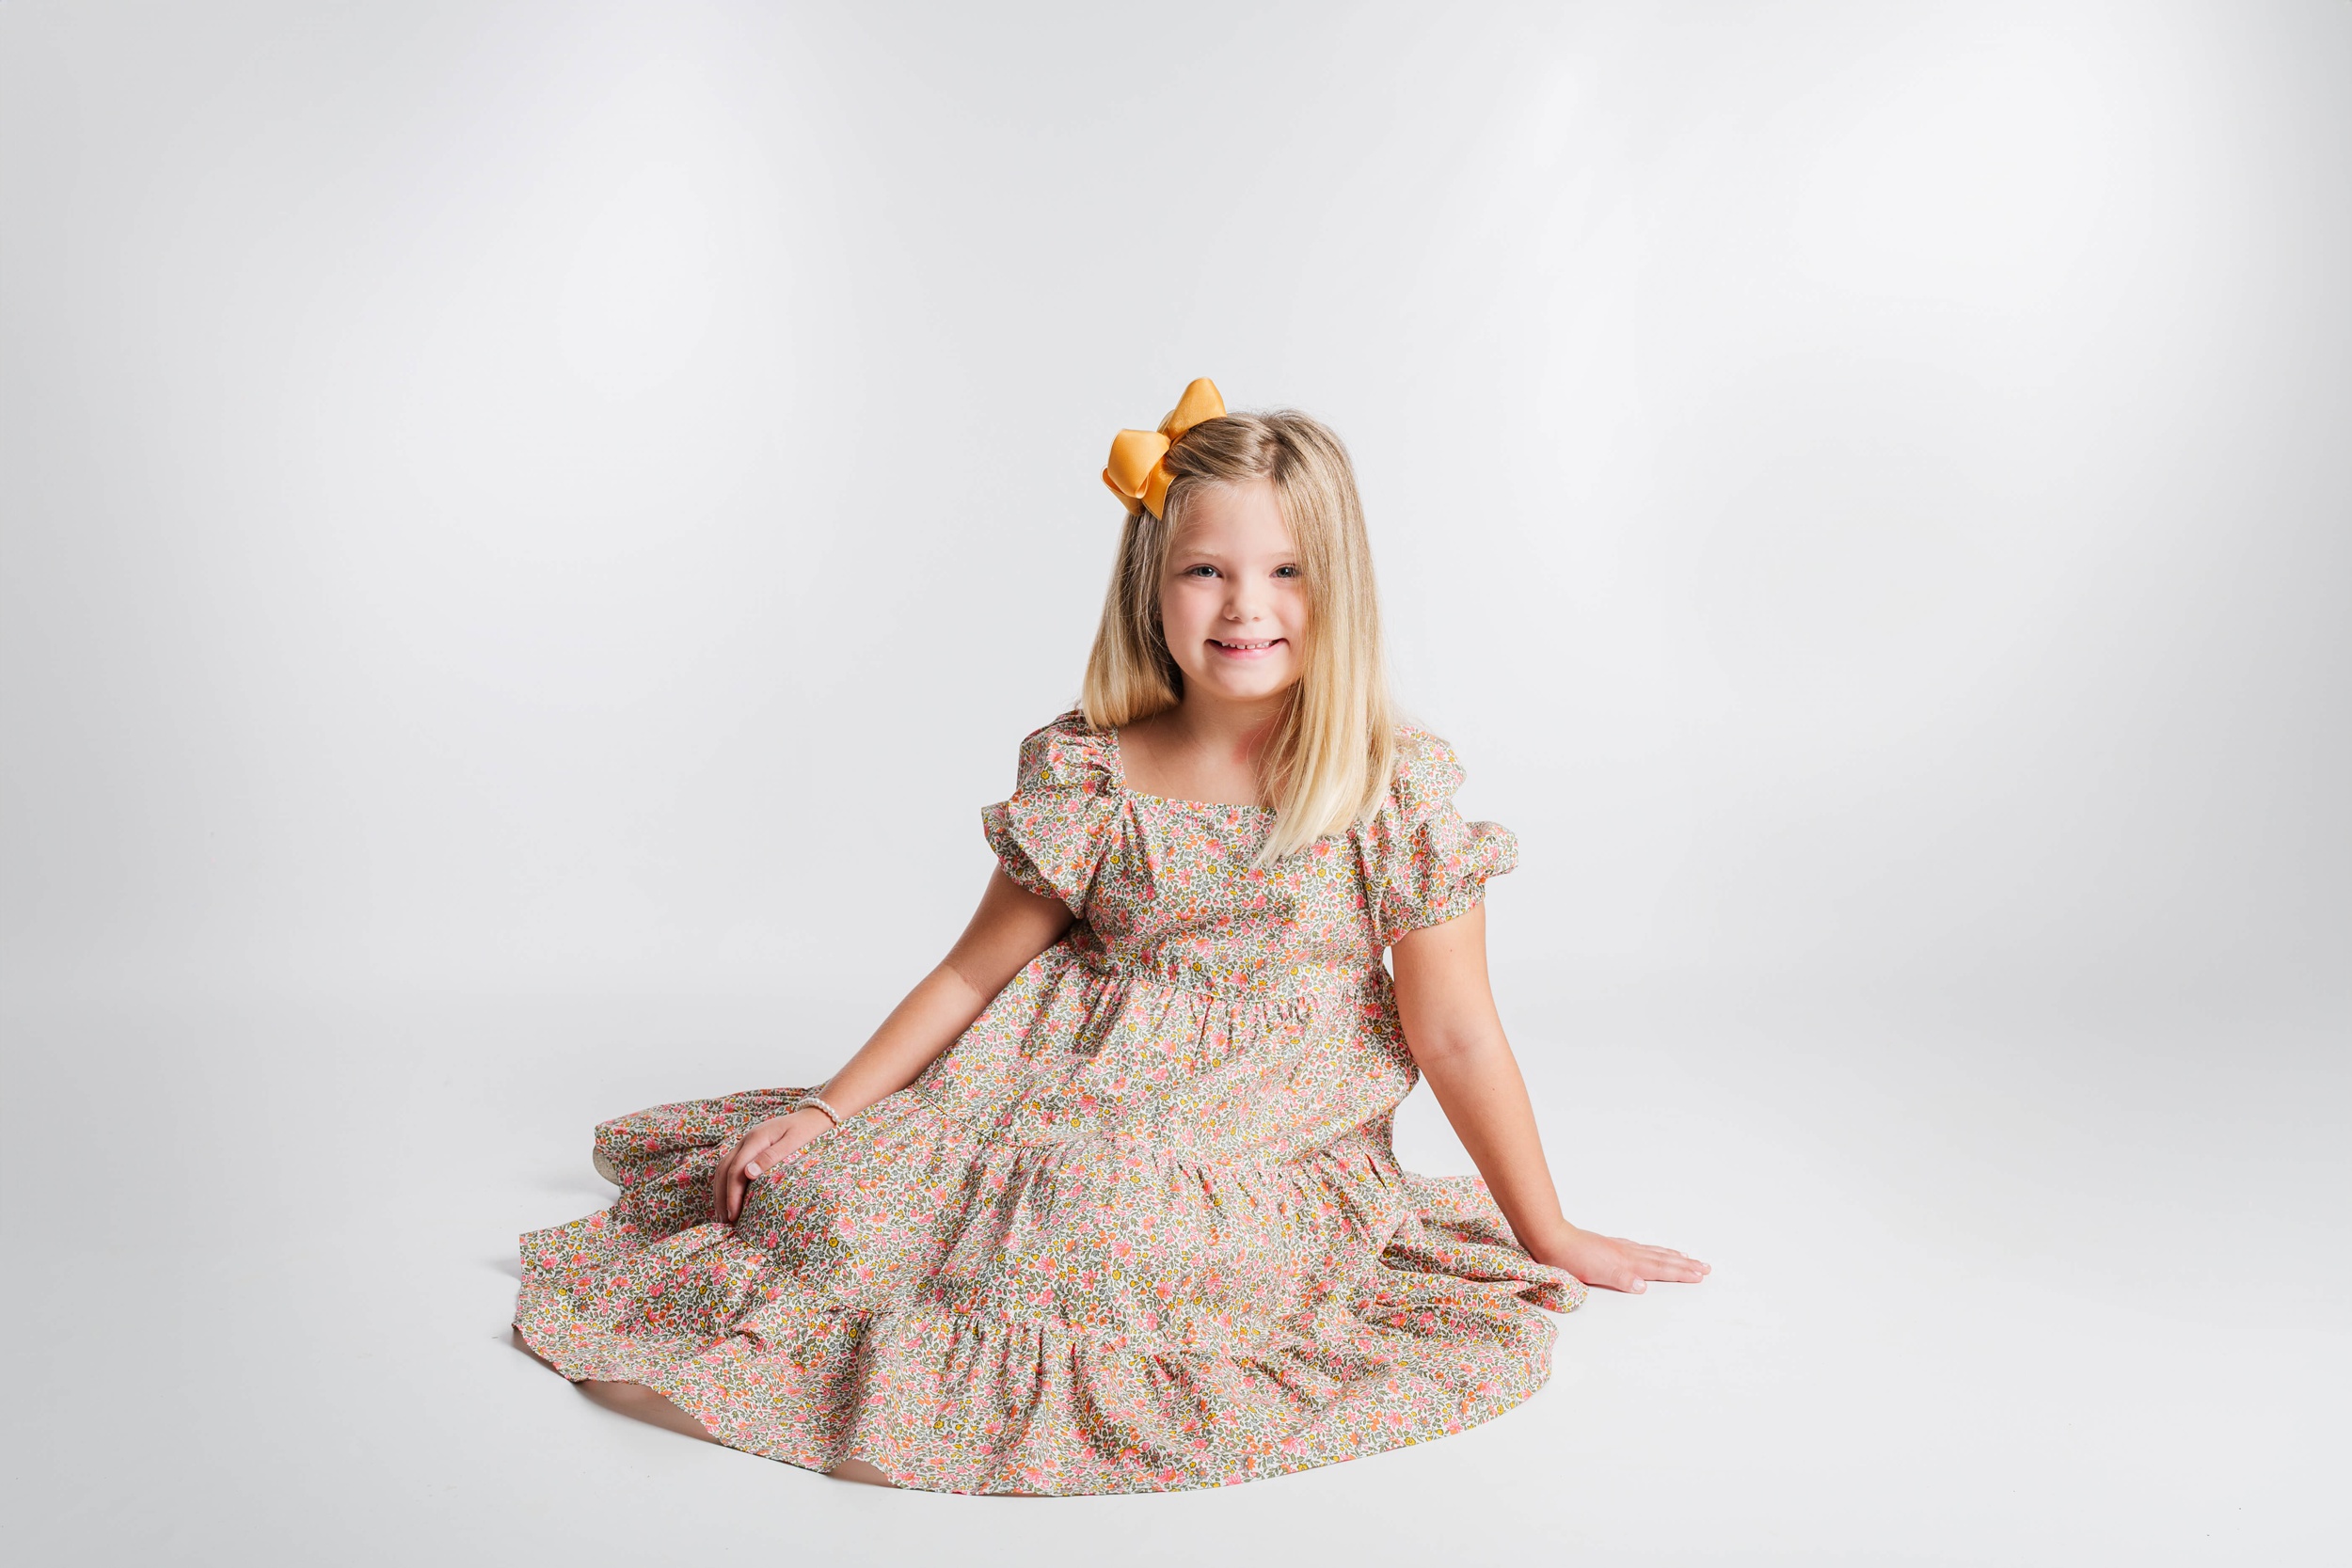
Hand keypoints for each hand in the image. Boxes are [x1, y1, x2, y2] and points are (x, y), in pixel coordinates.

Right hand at [710, 1107, 832, 1222]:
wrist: (810, 1117)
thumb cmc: (805, 1131)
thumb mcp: (793, 1142)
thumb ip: (772, 1157)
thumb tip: (748, 1174)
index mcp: (755, 1139)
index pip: (735, 1170)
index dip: (732, 1194)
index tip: (734, 1214)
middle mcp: (745, 1140)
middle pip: (724, 1170)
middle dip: (722, 1196)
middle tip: (726, 1220)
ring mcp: (745, 1143)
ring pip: (723, 1168)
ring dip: (720, 1191)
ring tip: (724, 1214)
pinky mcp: (748, 1148)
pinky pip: (730, 1166)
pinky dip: (726, 1183)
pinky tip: (729, 1197)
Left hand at [1538, 1226, 1710, 1292]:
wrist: (1552, 1240)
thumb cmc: (1571, 1259)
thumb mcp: (1595, 1273)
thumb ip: (1620, 1279)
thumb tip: (1643, 1286)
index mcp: (1627, 1263)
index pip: (1660, 1269)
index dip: (1681, 1273)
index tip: (1700, 1275)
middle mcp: (1627, 1253)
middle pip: (1662, 1259)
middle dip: (1684, 1265)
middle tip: (1704, 1267)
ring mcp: (1619, 1248)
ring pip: (1652, 1253)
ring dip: (1672, 1257)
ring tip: (1687, 1258)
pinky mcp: (1610, 1246)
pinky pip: (1641, 1249)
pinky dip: (1653, 1251)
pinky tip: (1652, 1252)